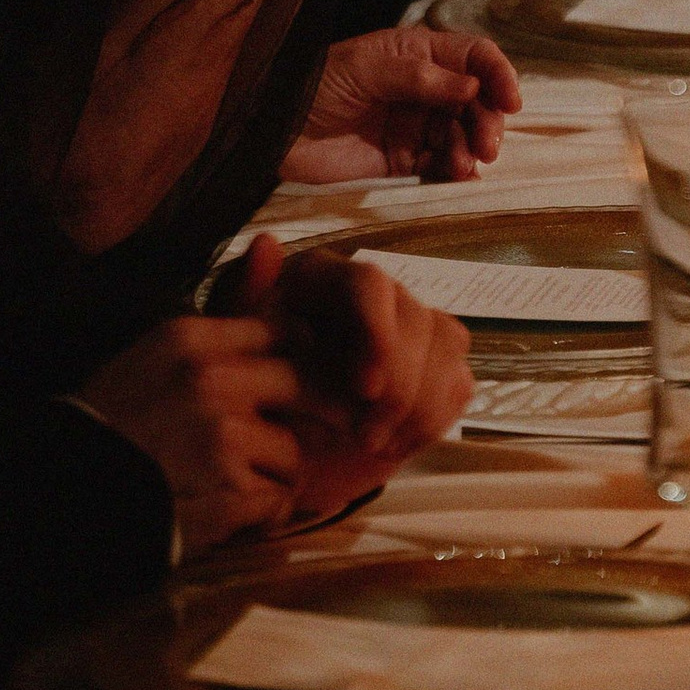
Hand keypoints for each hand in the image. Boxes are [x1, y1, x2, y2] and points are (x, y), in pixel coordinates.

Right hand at [74, 315, 306, 551]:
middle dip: (311, 416)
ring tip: (241, 486)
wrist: (64, 495)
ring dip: (277, 476)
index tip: (292, 384)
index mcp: (189, 340)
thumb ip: (213, 334)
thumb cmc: (108, 426)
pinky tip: (235, 515)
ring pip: (295, 453)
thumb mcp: (150, 359)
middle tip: (295, 440)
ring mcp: (223, 437)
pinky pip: (278, 501)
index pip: (281, 330)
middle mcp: (212, 380)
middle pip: (307, 385)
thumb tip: (273, 268)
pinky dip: (264, 515)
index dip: (296, 359)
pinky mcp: (229, 491)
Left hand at [222, 235, 473, 511]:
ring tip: (373, 444)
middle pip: (416, 319)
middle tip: (366, 436)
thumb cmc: (251, 390)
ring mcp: (412, 327)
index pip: (370, 283)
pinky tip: (396, 442)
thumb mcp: (232, 346)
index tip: (366, 388)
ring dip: (418, 405)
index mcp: (326, 277)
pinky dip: (432, 417)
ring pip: (446, 344)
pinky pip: (458, 380)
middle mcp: (375, 293)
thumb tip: (266, 243)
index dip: (378, 332)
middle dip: (400, 385)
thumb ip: (246, 296)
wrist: (277, 446)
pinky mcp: (435, 367)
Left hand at [287, 26, 524, 180]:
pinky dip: (456, 171)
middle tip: (488, 144)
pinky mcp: (402, 160)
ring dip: (473, 148)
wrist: (273, 129)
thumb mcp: (368, 68)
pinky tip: (459, 176)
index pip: (473, 57)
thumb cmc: (316, 84)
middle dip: (489, 120)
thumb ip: (422, 78)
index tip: (511, 99)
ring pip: (463, 134)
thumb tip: (474, 86)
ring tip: (466, 163)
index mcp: (417, 53)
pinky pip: (441, 165)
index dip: (498, 74)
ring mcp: (414, 124)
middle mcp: (423, 88)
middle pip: (476, 101)